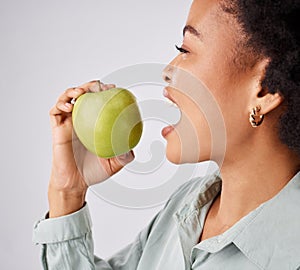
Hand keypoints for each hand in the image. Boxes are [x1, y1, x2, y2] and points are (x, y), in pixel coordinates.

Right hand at [48, 81, 133, 216]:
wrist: (75, 184)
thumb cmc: (93, 172)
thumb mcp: (115, 163)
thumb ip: (125, 155)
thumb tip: (133, 146)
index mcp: (94, 125)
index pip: (98, 103)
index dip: (104, 93)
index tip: (114, 88)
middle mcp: (81, 121)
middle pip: (83, 96)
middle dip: (90, 86)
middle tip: (99, 85)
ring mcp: (68, 125)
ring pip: (67, 99)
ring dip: (73, 91)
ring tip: (82, 91)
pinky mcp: (58, 130)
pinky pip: (55, 113)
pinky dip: (60, 105)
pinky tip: (70, 106)